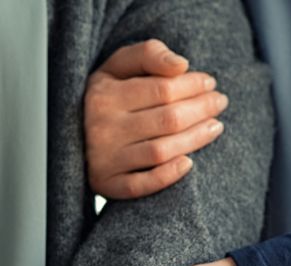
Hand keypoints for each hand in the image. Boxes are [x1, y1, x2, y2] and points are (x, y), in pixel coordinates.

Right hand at [84, 39, 227, 199]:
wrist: (70, 136)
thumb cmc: (105, 97)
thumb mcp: (118, 66)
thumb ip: (148, 54)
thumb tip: (181, 66)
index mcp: (104, 95)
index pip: (162, 89)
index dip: (193, 85)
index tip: (210, 83)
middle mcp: (102, 128)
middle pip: (167, 120)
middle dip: (201, 109)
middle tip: (219, 104)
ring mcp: (104, 160)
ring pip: (160, 151)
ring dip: (195, 139)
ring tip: (214, 127)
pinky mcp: (107, 185)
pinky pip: (142, 185)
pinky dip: (168, 176)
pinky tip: (189, 163)